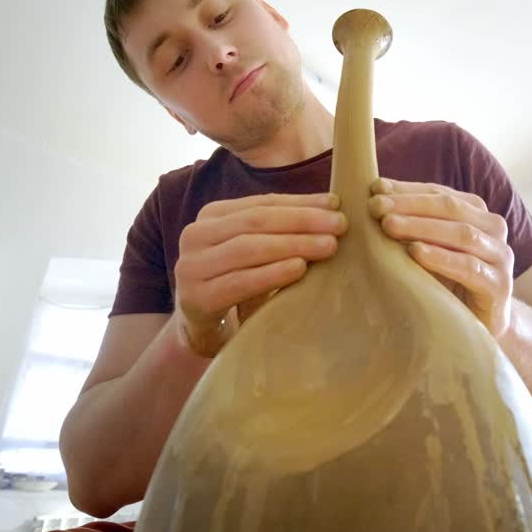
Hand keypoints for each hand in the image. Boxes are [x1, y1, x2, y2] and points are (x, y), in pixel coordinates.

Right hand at [173, 192, 347, 356]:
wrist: (204, 330)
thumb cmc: (239, 283)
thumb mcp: (257, 250)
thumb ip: (281, 227)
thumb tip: (332, 206)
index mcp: (211, 216)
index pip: (262, 203)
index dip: (301, 202)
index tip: (336, 205)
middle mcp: (195, 235)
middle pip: (256, 221)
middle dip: (302, 221)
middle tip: (340, 225)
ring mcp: (191, 267)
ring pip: (248, 248)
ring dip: (293, 245)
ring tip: (328, 246)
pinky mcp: (196, 299)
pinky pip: (239, 282)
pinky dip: (272, 273)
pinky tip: (299, 268)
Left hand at [369, 178, 513, 337]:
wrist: (483, 326)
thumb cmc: (450, 283)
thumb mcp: (430, 248)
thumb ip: (412, 226)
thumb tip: (372, 200)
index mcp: (477, 212)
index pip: (439, 193)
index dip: (406, 189)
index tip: (374, 189)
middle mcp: (493, 228)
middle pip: (450, 208)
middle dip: (409, 205)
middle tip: (375, 206)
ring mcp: (500, 256)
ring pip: (461, 233)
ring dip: (422, 227)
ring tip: (388, 225)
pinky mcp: (499, 285)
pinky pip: (469, 267)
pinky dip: (442, 258)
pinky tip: (416, 252)